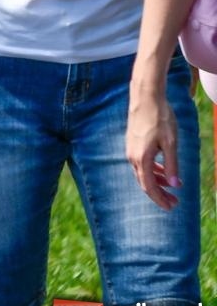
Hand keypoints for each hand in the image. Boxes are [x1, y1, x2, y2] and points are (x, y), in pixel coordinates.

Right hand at [126, 79, 181, 209]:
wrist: (145, 97)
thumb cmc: (160, 118)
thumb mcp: (171, 143)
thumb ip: (172, 165)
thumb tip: (175, 185)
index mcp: (141, 158)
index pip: (149, 187)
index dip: (160, 199)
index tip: (171, 207)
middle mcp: (132, 156)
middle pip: (144, 182)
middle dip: (159, 194)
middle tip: (174, 203)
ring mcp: (130, 149)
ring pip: (143, 172)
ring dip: (157, 182)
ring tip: (172, 187)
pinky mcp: (132, 143)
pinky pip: (141, 163)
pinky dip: (153, 170)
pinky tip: (163, 170)